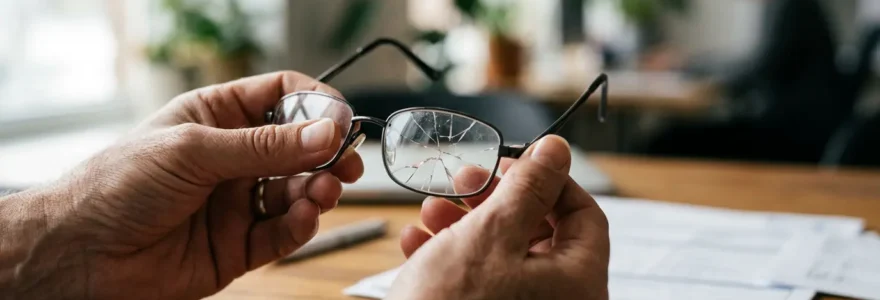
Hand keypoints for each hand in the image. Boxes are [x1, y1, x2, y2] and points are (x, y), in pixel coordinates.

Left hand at [0, 72, 363, 298]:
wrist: (81, 254)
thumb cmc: (117, 186)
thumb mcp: (194, 150)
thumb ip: (265, 146)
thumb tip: (325, 133)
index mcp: (217, 119)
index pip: (280, 98)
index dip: (315, 104)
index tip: (341, 118)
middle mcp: (233, 159)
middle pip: (299, 147)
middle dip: (327, 153)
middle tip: (347, 162)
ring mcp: (237, 202)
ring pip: (298, 191)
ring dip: (318, 189)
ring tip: (324, 190)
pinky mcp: (240, 245)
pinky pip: (283, 232)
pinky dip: (300, 225)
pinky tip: (303, 216)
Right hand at [390, 135, 609, 299]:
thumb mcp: (492, 233)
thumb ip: (529, 187)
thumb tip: (556, 151)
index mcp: (577, 283)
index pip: (584, 215)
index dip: (548, 181)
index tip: (514, 164)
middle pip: (539, 233)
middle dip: (496, 201)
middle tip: (466, 182)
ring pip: (503, 255)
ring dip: (465, 224)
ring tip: (431, 211)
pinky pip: (479, 282)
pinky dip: (451, 257)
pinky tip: (418, 243)